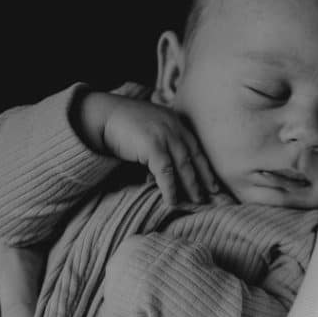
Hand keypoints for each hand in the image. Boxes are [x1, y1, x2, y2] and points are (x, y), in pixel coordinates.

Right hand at [75, 88, 220, 203]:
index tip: (214, 183)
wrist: (103, 115)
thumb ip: (161, 145)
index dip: (205, 166)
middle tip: (214, 195)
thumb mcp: (149, 129)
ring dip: (191, 186)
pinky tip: (172, 201)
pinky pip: (166, 172)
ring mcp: (164, 135)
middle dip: (205, 178)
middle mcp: (174, 127)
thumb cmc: (123, 125)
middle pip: (195, 157)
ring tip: (197, 201)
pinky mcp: (153, 146)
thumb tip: (165, 172)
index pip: (196, 147)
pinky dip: (170, 188)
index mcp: (175, 122)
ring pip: (184, 166)